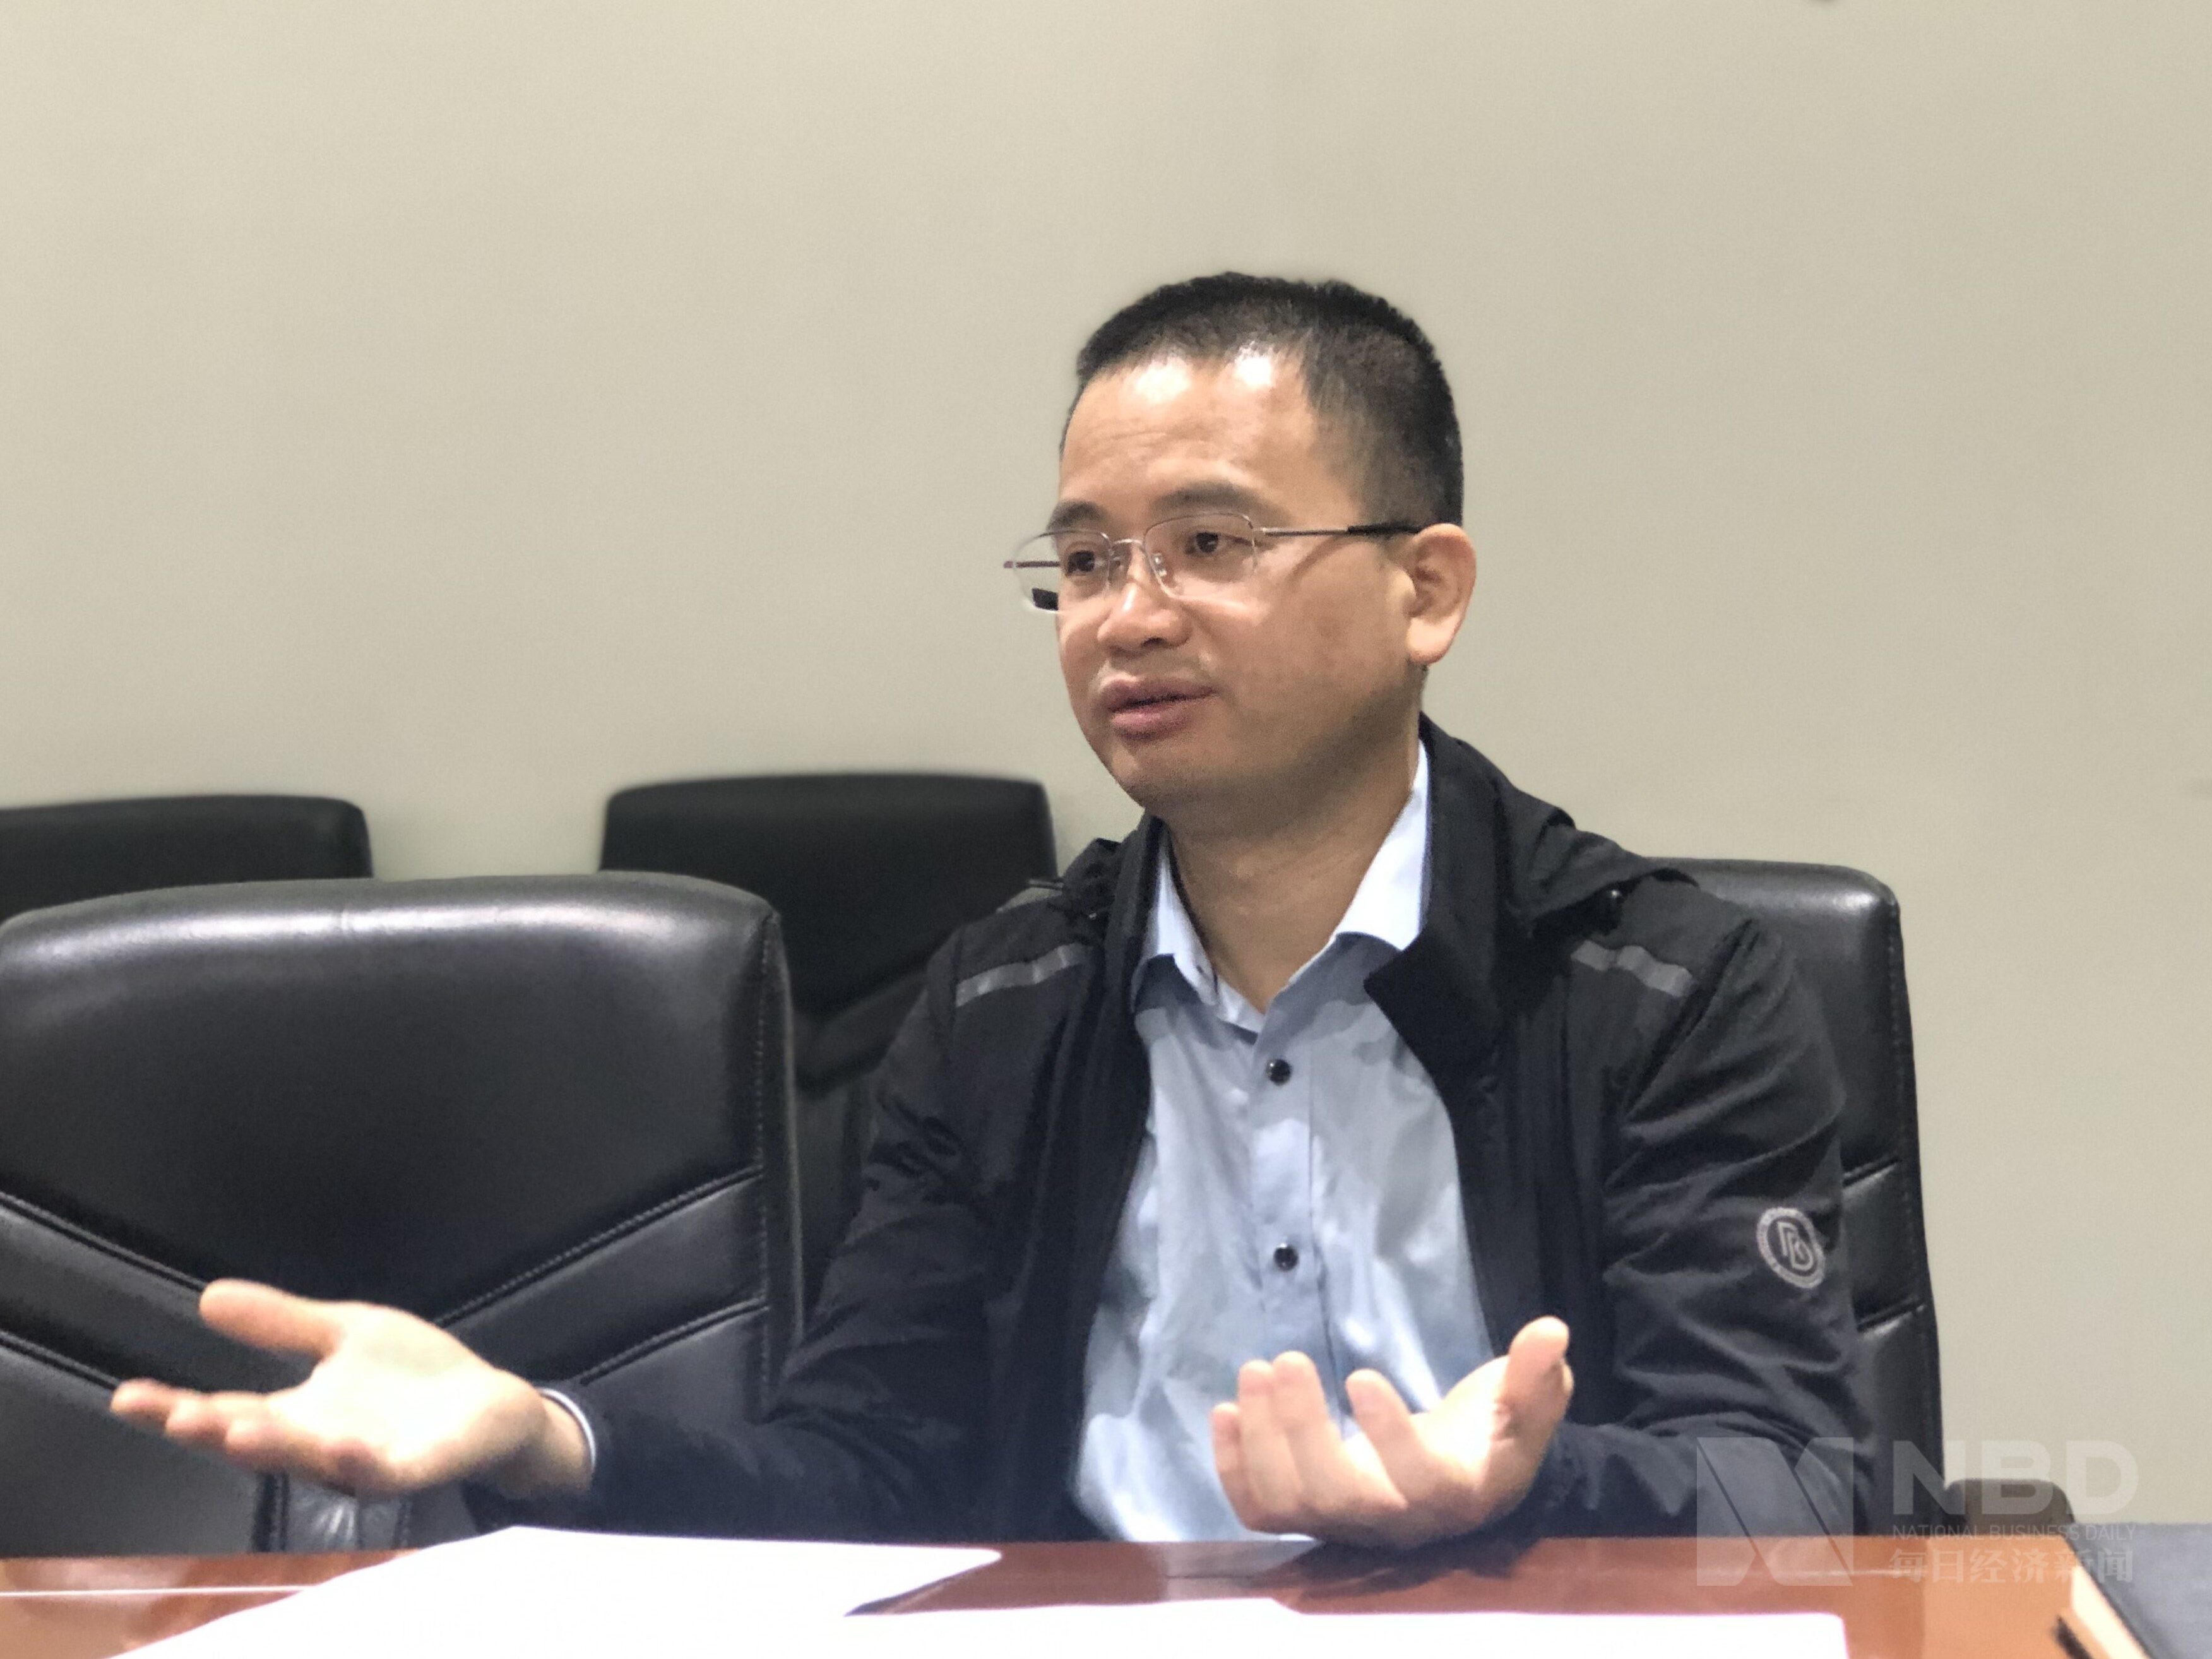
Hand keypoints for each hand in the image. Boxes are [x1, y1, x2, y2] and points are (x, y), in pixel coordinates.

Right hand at [109, 1280, 589, 1499]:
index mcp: (299, 1414)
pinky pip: (383, 1472)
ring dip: (277, 1449)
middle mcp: (321, 1444)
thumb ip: (280, 1324)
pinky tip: (340, 1447)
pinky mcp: (414, 1468)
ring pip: (313, 1461)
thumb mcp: (342, 1335)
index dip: (177, 1408)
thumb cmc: (412, 1377)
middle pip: (259, 1442)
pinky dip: (359, 1462)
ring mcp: (366, 1461)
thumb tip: (209, 1295)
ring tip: (236, 1431)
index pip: (228, 1412)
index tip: (128, 1396)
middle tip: (175, 1415)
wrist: (491, 1404)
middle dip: (216, 1432)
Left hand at [1210, 1316, 1573, 1547]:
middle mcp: (1395, 1520)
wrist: (1466, 1481)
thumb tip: (1551, 1330)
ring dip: (1261, 1439)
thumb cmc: (1495, 1437)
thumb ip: (1536, 1375)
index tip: (1360, 1372)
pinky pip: (1261, 1512)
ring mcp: (1345, 1523)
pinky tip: (1223, 1410)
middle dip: (1302, 1429)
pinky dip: (1232, 1467)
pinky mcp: (1309, 1517)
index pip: (1418, 1477)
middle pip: (1339, 1495)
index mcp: (1454, 1491)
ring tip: (1253, 1370)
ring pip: (1291, 1503)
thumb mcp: (1527, 1406)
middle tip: (1284, 1358)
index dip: (1388, 1432)